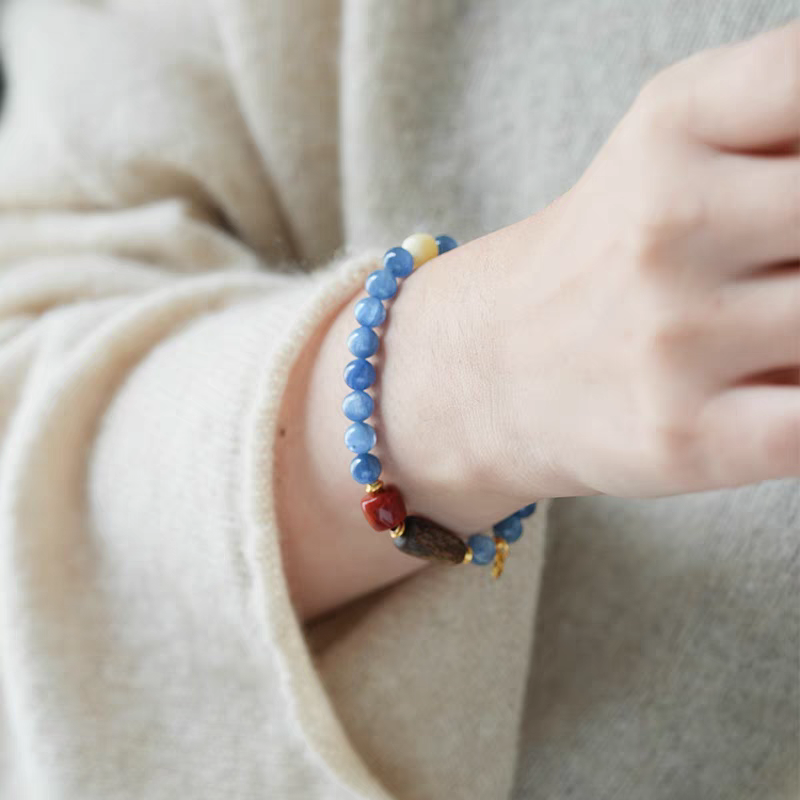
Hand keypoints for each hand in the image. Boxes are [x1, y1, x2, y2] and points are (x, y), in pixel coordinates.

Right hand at [384, 22, 798, 512]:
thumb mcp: (672, 143)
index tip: (785, 204)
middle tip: (773, 267)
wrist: (495, 366)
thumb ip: (779, 124)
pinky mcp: (688, 439)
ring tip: (765, 330)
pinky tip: (780, 384)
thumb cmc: (604, 257)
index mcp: (674, 128)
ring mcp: (676, 338)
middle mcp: (669, 225)